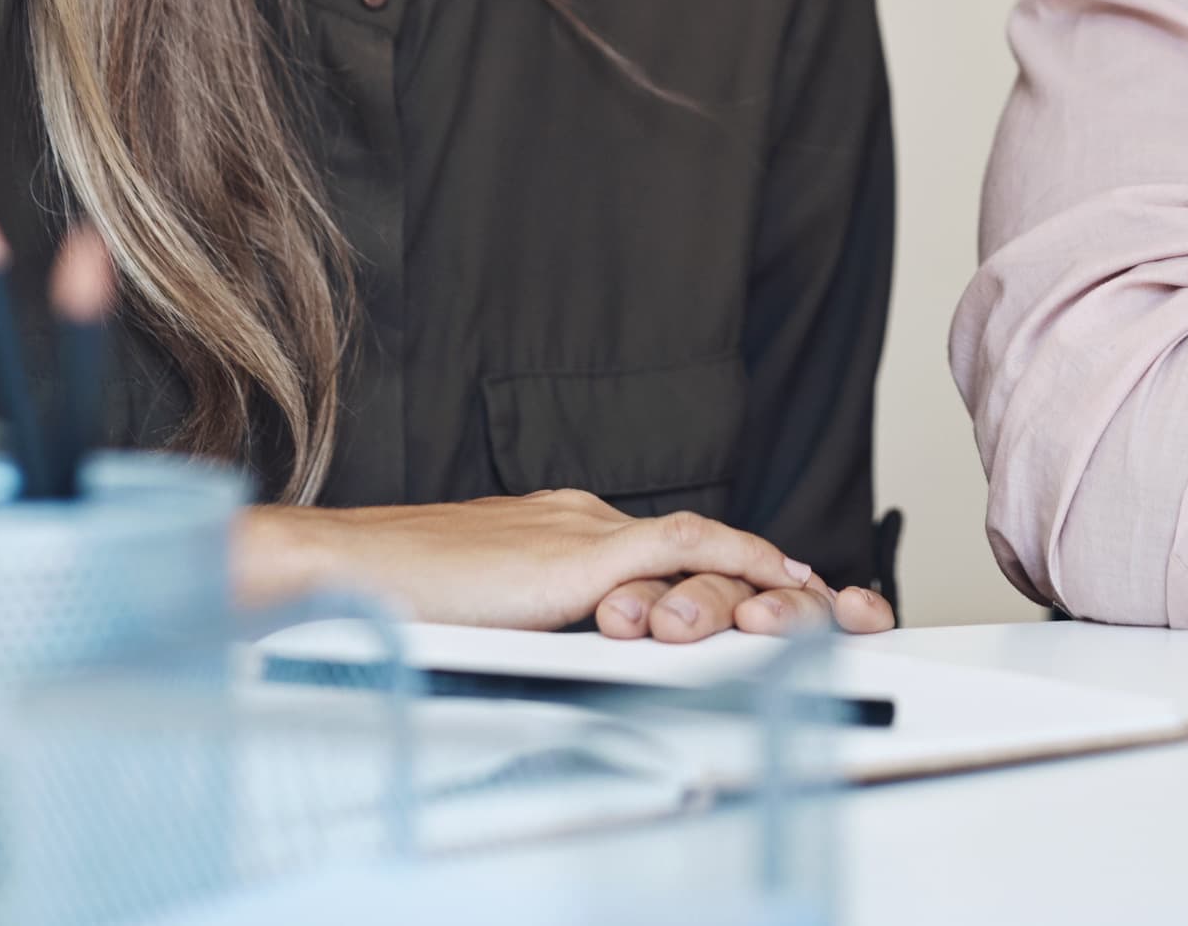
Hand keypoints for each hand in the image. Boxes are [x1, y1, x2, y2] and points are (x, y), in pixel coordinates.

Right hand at [238, 491, 891, 640]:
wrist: (342, 571)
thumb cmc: (394, 605)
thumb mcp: (485, 621)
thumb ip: (536, 632)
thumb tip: (573, 668)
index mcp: (559, 533)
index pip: (670, 552)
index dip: (736, 577)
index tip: (789, 602)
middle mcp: (582, 519)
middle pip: (704, 546)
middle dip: (778, 579)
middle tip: (845, 607)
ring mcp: (581, 529)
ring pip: (705, 546)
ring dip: (773, 580)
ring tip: (832, 607)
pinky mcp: (577, 551)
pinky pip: (683, 545)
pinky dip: (741, 561)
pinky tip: (784, 583)